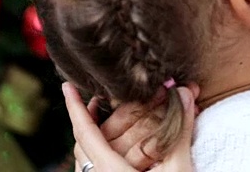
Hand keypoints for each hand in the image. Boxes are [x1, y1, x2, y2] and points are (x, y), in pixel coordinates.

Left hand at [62, 82, 198, 171]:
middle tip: (94, 100)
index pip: (85, 133)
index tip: (66, 86)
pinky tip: (115, 150)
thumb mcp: (179, 169)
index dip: (75, 107)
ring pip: (86, 160)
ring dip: (92, 138)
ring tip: (102, 122)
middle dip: (85, 120)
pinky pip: (95, 171)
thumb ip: (179, 130)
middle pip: (81, 145)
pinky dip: (99, 154)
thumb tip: (182, 93)